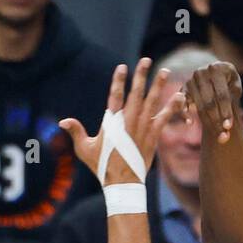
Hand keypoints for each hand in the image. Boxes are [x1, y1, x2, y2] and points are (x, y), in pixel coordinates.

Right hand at [59, 57, 181, 184]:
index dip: (118, 81)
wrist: (122, 183)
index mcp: (112, 122)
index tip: (122, 67)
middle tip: (146, 60)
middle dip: (141, 76)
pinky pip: (164, 118)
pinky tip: (180, 96)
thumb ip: (76, 132)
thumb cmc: (101, 166)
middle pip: (136, 94)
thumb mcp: (85, 149)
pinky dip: (172, 107)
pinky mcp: (153, 136)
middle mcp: (128, 122)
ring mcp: (142, 128)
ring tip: (165, 71)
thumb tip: (62, 121)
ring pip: (152, 102)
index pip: (114, 96)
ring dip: (158, 86)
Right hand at [182, 62, 242, 143]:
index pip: (222, 94)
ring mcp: (191, 79)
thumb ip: (234, 101)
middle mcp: (202, 71)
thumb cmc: (228, 83)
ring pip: (199, 105)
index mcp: (217, 68)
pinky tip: (190, 122)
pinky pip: (182, 104)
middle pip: (209, 102)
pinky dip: (185, 114)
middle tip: (223, 136)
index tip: (229, 127)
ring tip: (216, 135)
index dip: (226, 111)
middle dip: (217, 120)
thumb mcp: (235, 88)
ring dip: (207, 122)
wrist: (215, 76)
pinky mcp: (183, 88)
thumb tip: (227, 127)